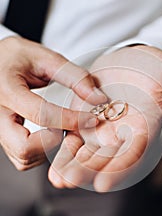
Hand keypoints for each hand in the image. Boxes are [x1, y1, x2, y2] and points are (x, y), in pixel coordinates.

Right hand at [0, 36, 106, 169]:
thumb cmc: (17, 57)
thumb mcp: (46, 58)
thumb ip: (74, 76)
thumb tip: (99, 99)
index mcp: (6, 90)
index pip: (40, 114)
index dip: (71, 119)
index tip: (91, 119)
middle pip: (24, 147)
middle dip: (52, 142)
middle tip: (66, 127)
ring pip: (23, 157)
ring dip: (48, 149)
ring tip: (60, 128)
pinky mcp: (2, 138)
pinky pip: (22, 158)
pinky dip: (40, 153)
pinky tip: (49, 134)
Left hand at [49, 46, 161, 191]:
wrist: (131, 61)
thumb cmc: (155, 68)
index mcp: (144, 130)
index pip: (133, 154)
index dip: (119, 168)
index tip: (103, 183)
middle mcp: (123, 136)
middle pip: (105, 159)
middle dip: (87, 172)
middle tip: (68, 182)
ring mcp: (102, 131)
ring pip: (86, 153)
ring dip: (70, 166)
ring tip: (56, 178)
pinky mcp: (84, 121)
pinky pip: (72, 137)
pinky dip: (61, 147)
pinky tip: (47, 155)